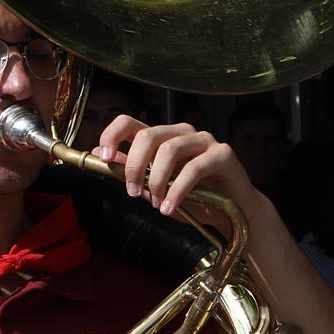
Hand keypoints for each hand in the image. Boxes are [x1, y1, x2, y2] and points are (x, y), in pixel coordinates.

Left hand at [94, 115, 261, 222]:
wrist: (232, 211)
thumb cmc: (195, 198)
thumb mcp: (157, 187)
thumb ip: (135, 170)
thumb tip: (100, 155)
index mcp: (163, 137)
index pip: (130, 122)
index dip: (112, 135)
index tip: (105, 157)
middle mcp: (182, 133)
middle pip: (148, 135)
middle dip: (135, 167)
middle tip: (133, 193)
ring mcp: (204, 140)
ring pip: (170, 149)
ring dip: (157, 180)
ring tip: (156, 204)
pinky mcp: (222, 154)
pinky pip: (194, 168)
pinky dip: (178, 191)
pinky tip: (170, 208)